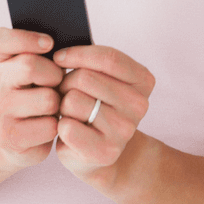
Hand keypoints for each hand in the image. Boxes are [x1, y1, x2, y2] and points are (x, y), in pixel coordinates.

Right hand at [0, 28, 63, 168]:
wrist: (19, 139)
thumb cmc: (40, 94)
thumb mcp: (42, 70)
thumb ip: (51, 54)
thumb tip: (76, 48)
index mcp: (0, 60)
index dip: (26, 39)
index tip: (49, 44)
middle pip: (30, 66)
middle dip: (55, 75)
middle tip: (57, 83)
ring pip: (47, 99)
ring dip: (60, 103)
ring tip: (54, 106)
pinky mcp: (8, 137)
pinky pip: (50, 126)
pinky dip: (58, 126)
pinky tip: (51, 125)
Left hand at [52, 44, 155, 185]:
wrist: (100, 152)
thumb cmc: (96, 106)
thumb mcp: (104, 79)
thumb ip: (93, 62)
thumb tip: (60, 50)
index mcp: (144, 80)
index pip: (109, 58)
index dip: (78, 54)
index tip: (59, 57)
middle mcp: (139, 105)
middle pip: (86, 78)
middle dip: (66, 82)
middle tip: (65, 92)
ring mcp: (124, 130)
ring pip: (73, 101)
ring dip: (63, 105)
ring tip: (70, 112)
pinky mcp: (105, 151)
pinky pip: (67, 127)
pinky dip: (61, 126)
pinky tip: (69, 130)